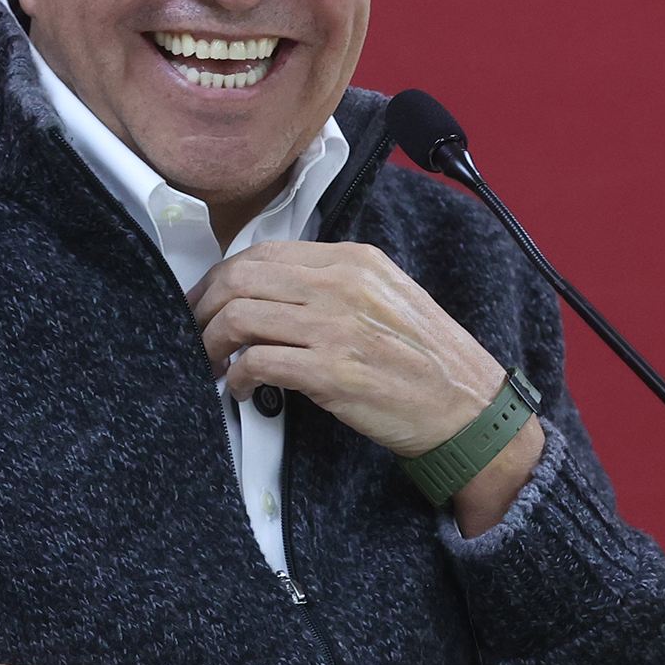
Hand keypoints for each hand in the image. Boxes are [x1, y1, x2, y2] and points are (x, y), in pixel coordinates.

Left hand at [187, 240, 542, 536]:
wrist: (471, 411)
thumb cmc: (428, 364)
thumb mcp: (386, 300)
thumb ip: (334, 287)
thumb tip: (271, 293)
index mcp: (354, 261)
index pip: (263, 253)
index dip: (220, 278)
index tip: (204, 303)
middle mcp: (343, 285)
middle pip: (240, 278)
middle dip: (203, 308)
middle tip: (193, 335)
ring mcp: (338, 326)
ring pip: (240, 316)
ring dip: (211, 344)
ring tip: (211, 365)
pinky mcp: (334, 372)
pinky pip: (258, 362)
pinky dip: (237, 377)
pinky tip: (241, 389)